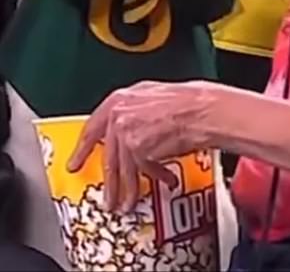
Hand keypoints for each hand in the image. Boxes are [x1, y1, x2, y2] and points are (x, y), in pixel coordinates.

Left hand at [67, 81, 220, 211]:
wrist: (204, 109)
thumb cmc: (189, 101)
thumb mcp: (155, 97)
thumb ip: (136, 112)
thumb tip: (129, 129)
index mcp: (121, 98)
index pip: (93, 127)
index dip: (83, 148)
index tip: (76, 162)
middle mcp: (119, 115)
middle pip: (108, 155)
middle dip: (110, 181)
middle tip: (107, 196)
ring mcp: (126, 132)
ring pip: (123, 169)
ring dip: (128, 190)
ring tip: (129, 202)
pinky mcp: (138, 149)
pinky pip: (143, 171)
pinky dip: (155, 178)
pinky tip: (165, 179)